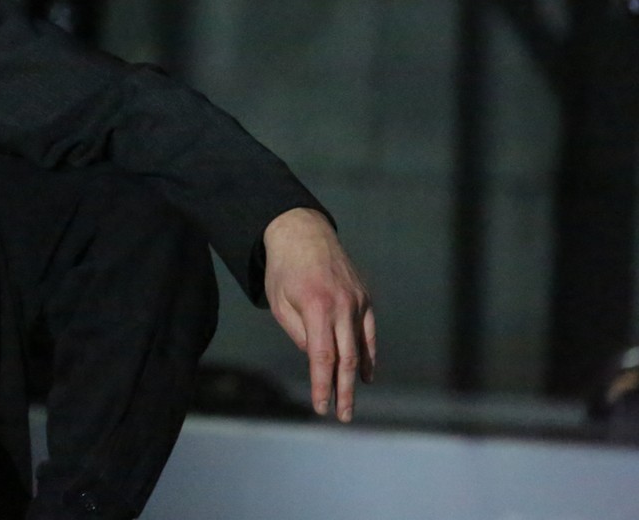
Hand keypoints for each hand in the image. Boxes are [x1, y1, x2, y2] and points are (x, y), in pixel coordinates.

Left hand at [262, 207, 375, 421]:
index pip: (322, 357)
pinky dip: (369, 354)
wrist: (302, 232)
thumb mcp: (280, 302)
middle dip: (344, 390)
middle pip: (347, 358)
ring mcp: (356, 301)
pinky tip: (366, 373)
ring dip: (357, 377)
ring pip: (361, 347)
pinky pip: (369, 331)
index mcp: (317, 307)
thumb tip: (317, 359)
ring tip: (351, 401)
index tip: (321, 407)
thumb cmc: (284, 269)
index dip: (323, 385)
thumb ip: (299, 333)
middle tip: (344, 416)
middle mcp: (341, 306)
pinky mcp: (364, 297)